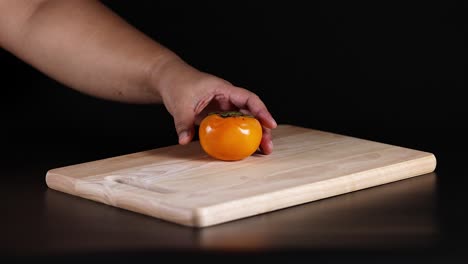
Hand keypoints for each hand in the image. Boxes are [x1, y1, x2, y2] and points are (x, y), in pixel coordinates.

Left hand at [154, 59, 276, 153]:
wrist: (169, 80)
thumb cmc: (177, 84)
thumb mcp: (180, 104)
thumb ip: (184, 123)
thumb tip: (184, 140)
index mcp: (224, 90)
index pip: (248, 99)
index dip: (261, 111)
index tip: (270, 125)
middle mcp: (227, 99)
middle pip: (251, 113)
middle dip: (262, 129)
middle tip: (267, 146)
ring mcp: (223, 108)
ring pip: (244, 121)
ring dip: (254, 135)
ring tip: (262, 151)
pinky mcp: (217, 117)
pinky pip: (232, 127)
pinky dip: (239, 137)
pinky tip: (244, 150)